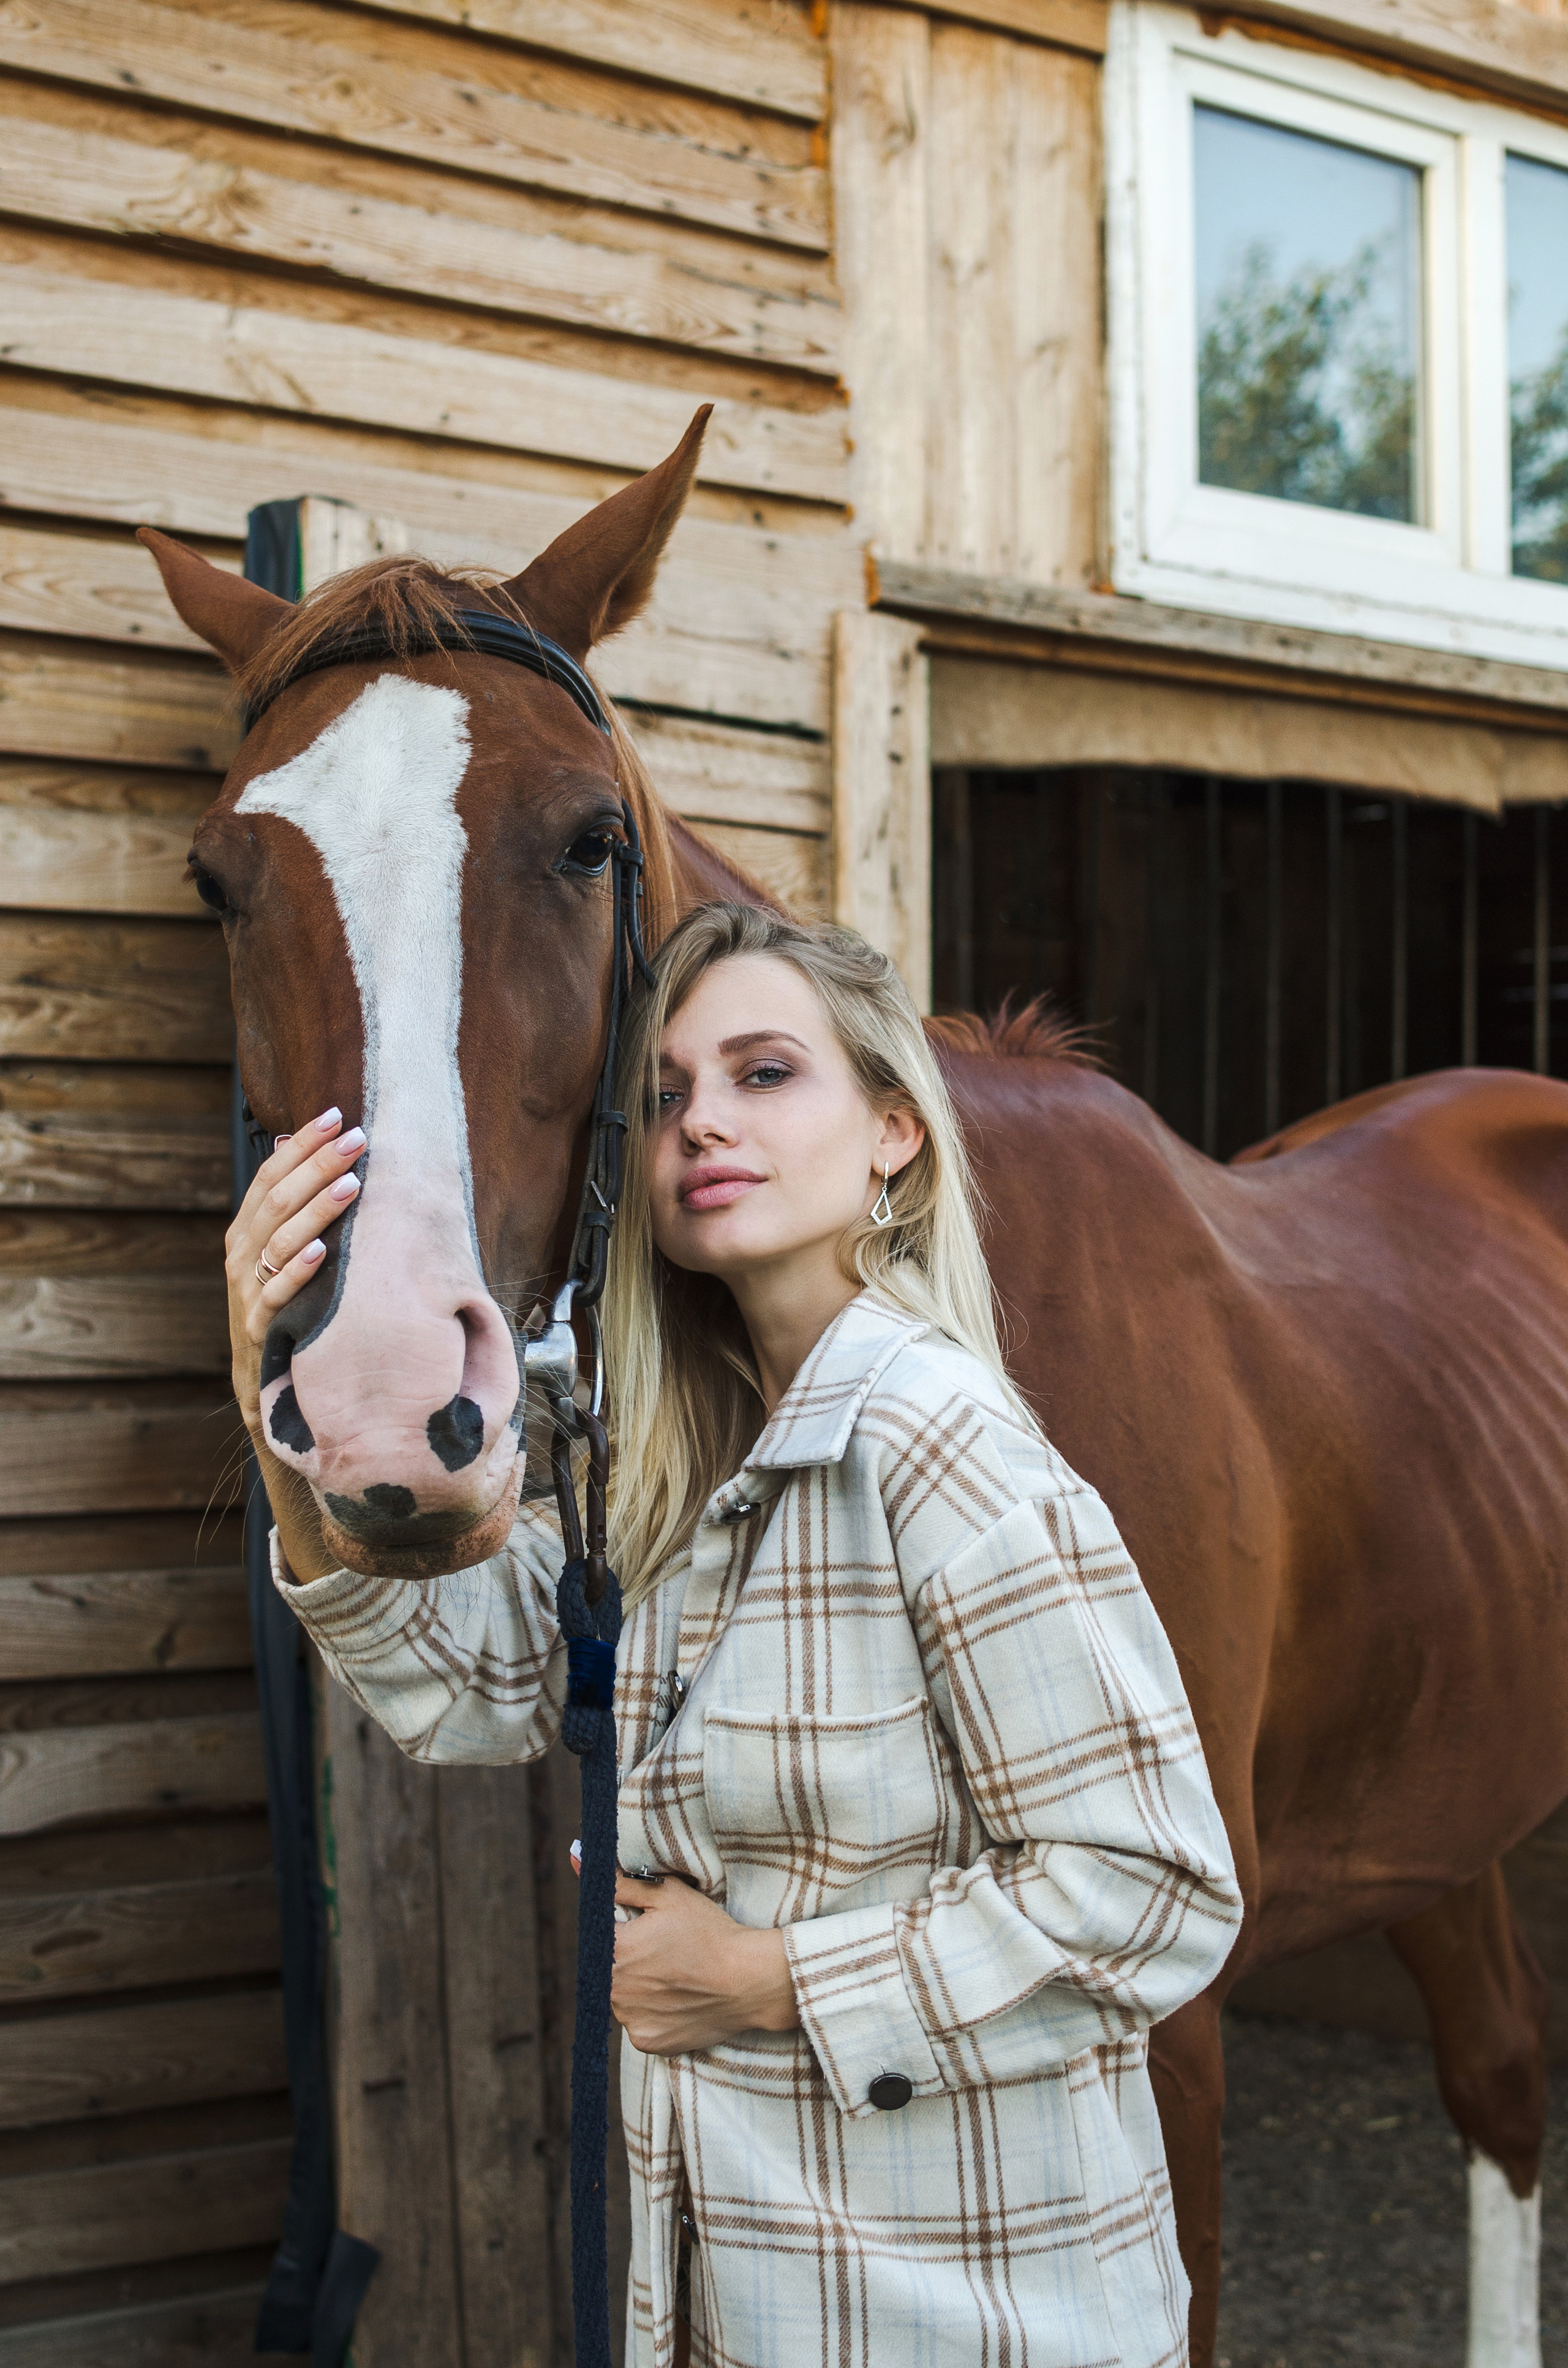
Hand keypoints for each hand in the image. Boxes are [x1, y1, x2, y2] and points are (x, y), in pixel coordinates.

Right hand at [225, 1107, 364, 1434]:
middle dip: (317, 1166)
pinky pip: (277, 1293)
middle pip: (278, 1199)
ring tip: (352, 1185)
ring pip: (280, 1241)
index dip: (301, 1144)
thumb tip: (296, 1140)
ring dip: (317, 1211)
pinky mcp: (259, 1324)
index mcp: (245, 1229)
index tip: (336, 1116)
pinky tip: (322, 1250)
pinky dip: (298, 1271)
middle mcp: (241, 1253)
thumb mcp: (277, 1252)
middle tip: (356, 1140)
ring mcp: (246, 1289)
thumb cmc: (279, 1301)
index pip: (270, 1174)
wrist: (260, 1375)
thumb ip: (287, 1205)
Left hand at [609, 1871, 799, 2056]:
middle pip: (610, 1969)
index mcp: (614, 1949)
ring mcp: (629, 2018)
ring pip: (623, 1998)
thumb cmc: (709, 1933)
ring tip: (675, 1977)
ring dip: (639, 1988)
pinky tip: (678, 1999)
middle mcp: (613, 1988)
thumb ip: (619, 1882)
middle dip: (631, 1959)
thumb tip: (578, 1859)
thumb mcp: (667, 1895)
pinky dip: (654, 2013)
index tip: (646, 1933)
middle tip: (665, 1954)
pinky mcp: (646, 2041)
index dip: (624, 1932)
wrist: (747, 1980)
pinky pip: (640, 2023)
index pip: (600, 1936)